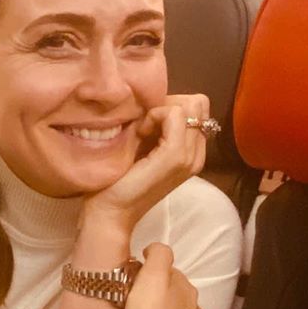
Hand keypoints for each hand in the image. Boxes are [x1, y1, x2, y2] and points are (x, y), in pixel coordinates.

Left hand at [81, 94, 210, 241]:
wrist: (109, 211)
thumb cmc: (118, 180)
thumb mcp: (142, 144)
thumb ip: (157, 123)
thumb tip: (157, 97)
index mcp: (191, 152)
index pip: (197, 108)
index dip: (170, 106)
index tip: (146, 126)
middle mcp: (196, 155)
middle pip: (198, 103)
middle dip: (169, 105)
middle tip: (145, 126)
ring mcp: (189, 157)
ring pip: (191, 105)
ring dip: (161, 110)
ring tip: (142, 132)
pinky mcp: (175, 156)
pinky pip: (175, 114)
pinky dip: (155, 116)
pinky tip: (140, 134)